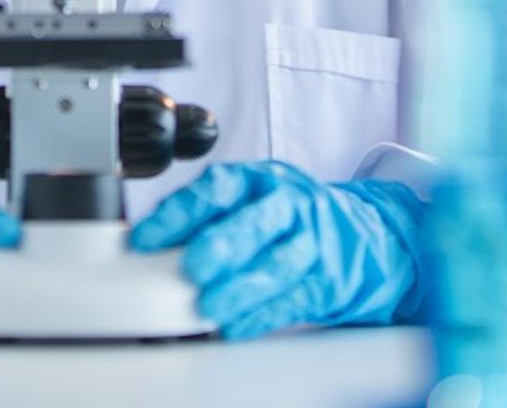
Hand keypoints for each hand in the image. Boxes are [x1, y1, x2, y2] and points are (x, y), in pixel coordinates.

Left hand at [130, 160, 427, 339]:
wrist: (361, 234)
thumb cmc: (284, 216)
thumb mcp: (247, 199)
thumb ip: (203, 217)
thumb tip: (149, 243)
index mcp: (257, 181)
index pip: (214, 191)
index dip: (178, 215)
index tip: (145, 238)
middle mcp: (288, 207)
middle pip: (255, 224)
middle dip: (221, 247)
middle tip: (192, 269)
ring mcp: (313, 244)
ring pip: (277, 266)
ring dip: (239, 290)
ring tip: (208, 307)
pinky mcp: (328, 281)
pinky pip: (294, 299)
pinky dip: (262, 315)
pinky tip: (236, 325)